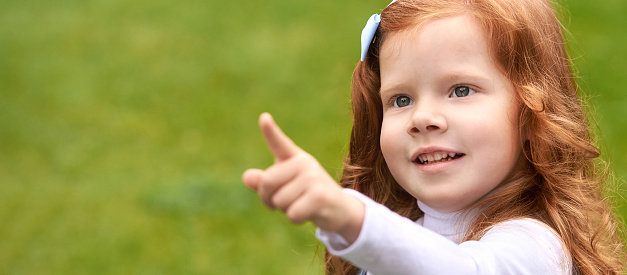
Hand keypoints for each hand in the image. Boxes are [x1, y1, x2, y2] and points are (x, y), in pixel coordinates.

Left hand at [242, 113, 363, 242]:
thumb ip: (264, 182)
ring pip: (279, 201)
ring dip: (285, 210)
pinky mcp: (319, 196)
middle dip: (268, 199)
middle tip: (281, 202)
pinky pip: (292, 213)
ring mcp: (313, 178)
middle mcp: (304, 163)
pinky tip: (308, 213)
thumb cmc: (306, 195)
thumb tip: (246, 177)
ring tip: (301, 205)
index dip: (270, 131)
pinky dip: (295, 219)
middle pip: (267, 183)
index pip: (279, 143)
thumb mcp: (284, 187)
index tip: (264, 118)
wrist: (340, 209)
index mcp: (294, 158)